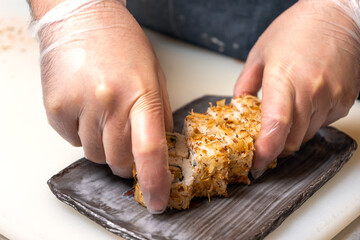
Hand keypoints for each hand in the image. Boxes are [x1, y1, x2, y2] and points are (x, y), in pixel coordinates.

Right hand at [36, 0, 171, 212]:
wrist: (82, 19)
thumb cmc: (122, 44)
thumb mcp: (154, 76)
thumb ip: (159, 115)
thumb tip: (160, 150)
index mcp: (141, 94)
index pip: (150, 150)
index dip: (155, 182)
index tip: (156, 201)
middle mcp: (110, 102)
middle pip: (119, 161)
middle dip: (127, 162)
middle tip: (127, 145)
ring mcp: (80, 105)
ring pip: (94, 155)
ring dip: (103, 146)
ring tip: (104, 115)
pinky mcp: (55, 108)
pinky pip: (72, 141)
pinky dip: (82, 134)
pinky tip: (86, 108)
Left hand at [234, 0, 359, 177]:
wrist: (336, 15)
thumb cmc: (296, 29)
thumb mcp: (259, 54)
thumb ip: (244, 84)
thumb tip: (238, 107)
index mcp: (284, 77)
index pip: (275, 126)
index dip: (264, 152)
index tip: (256, 164)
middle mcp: (311, 90)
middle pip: (292, 140)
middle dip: (276, 147)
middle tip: (265, 140)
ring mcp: (332, 96)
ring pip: (307, 135)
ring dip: (292, 134)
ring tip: (286, 113)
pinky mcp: (345, 100)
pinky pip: (323, 124)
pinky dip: (310, 122)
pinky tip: (305, 103)